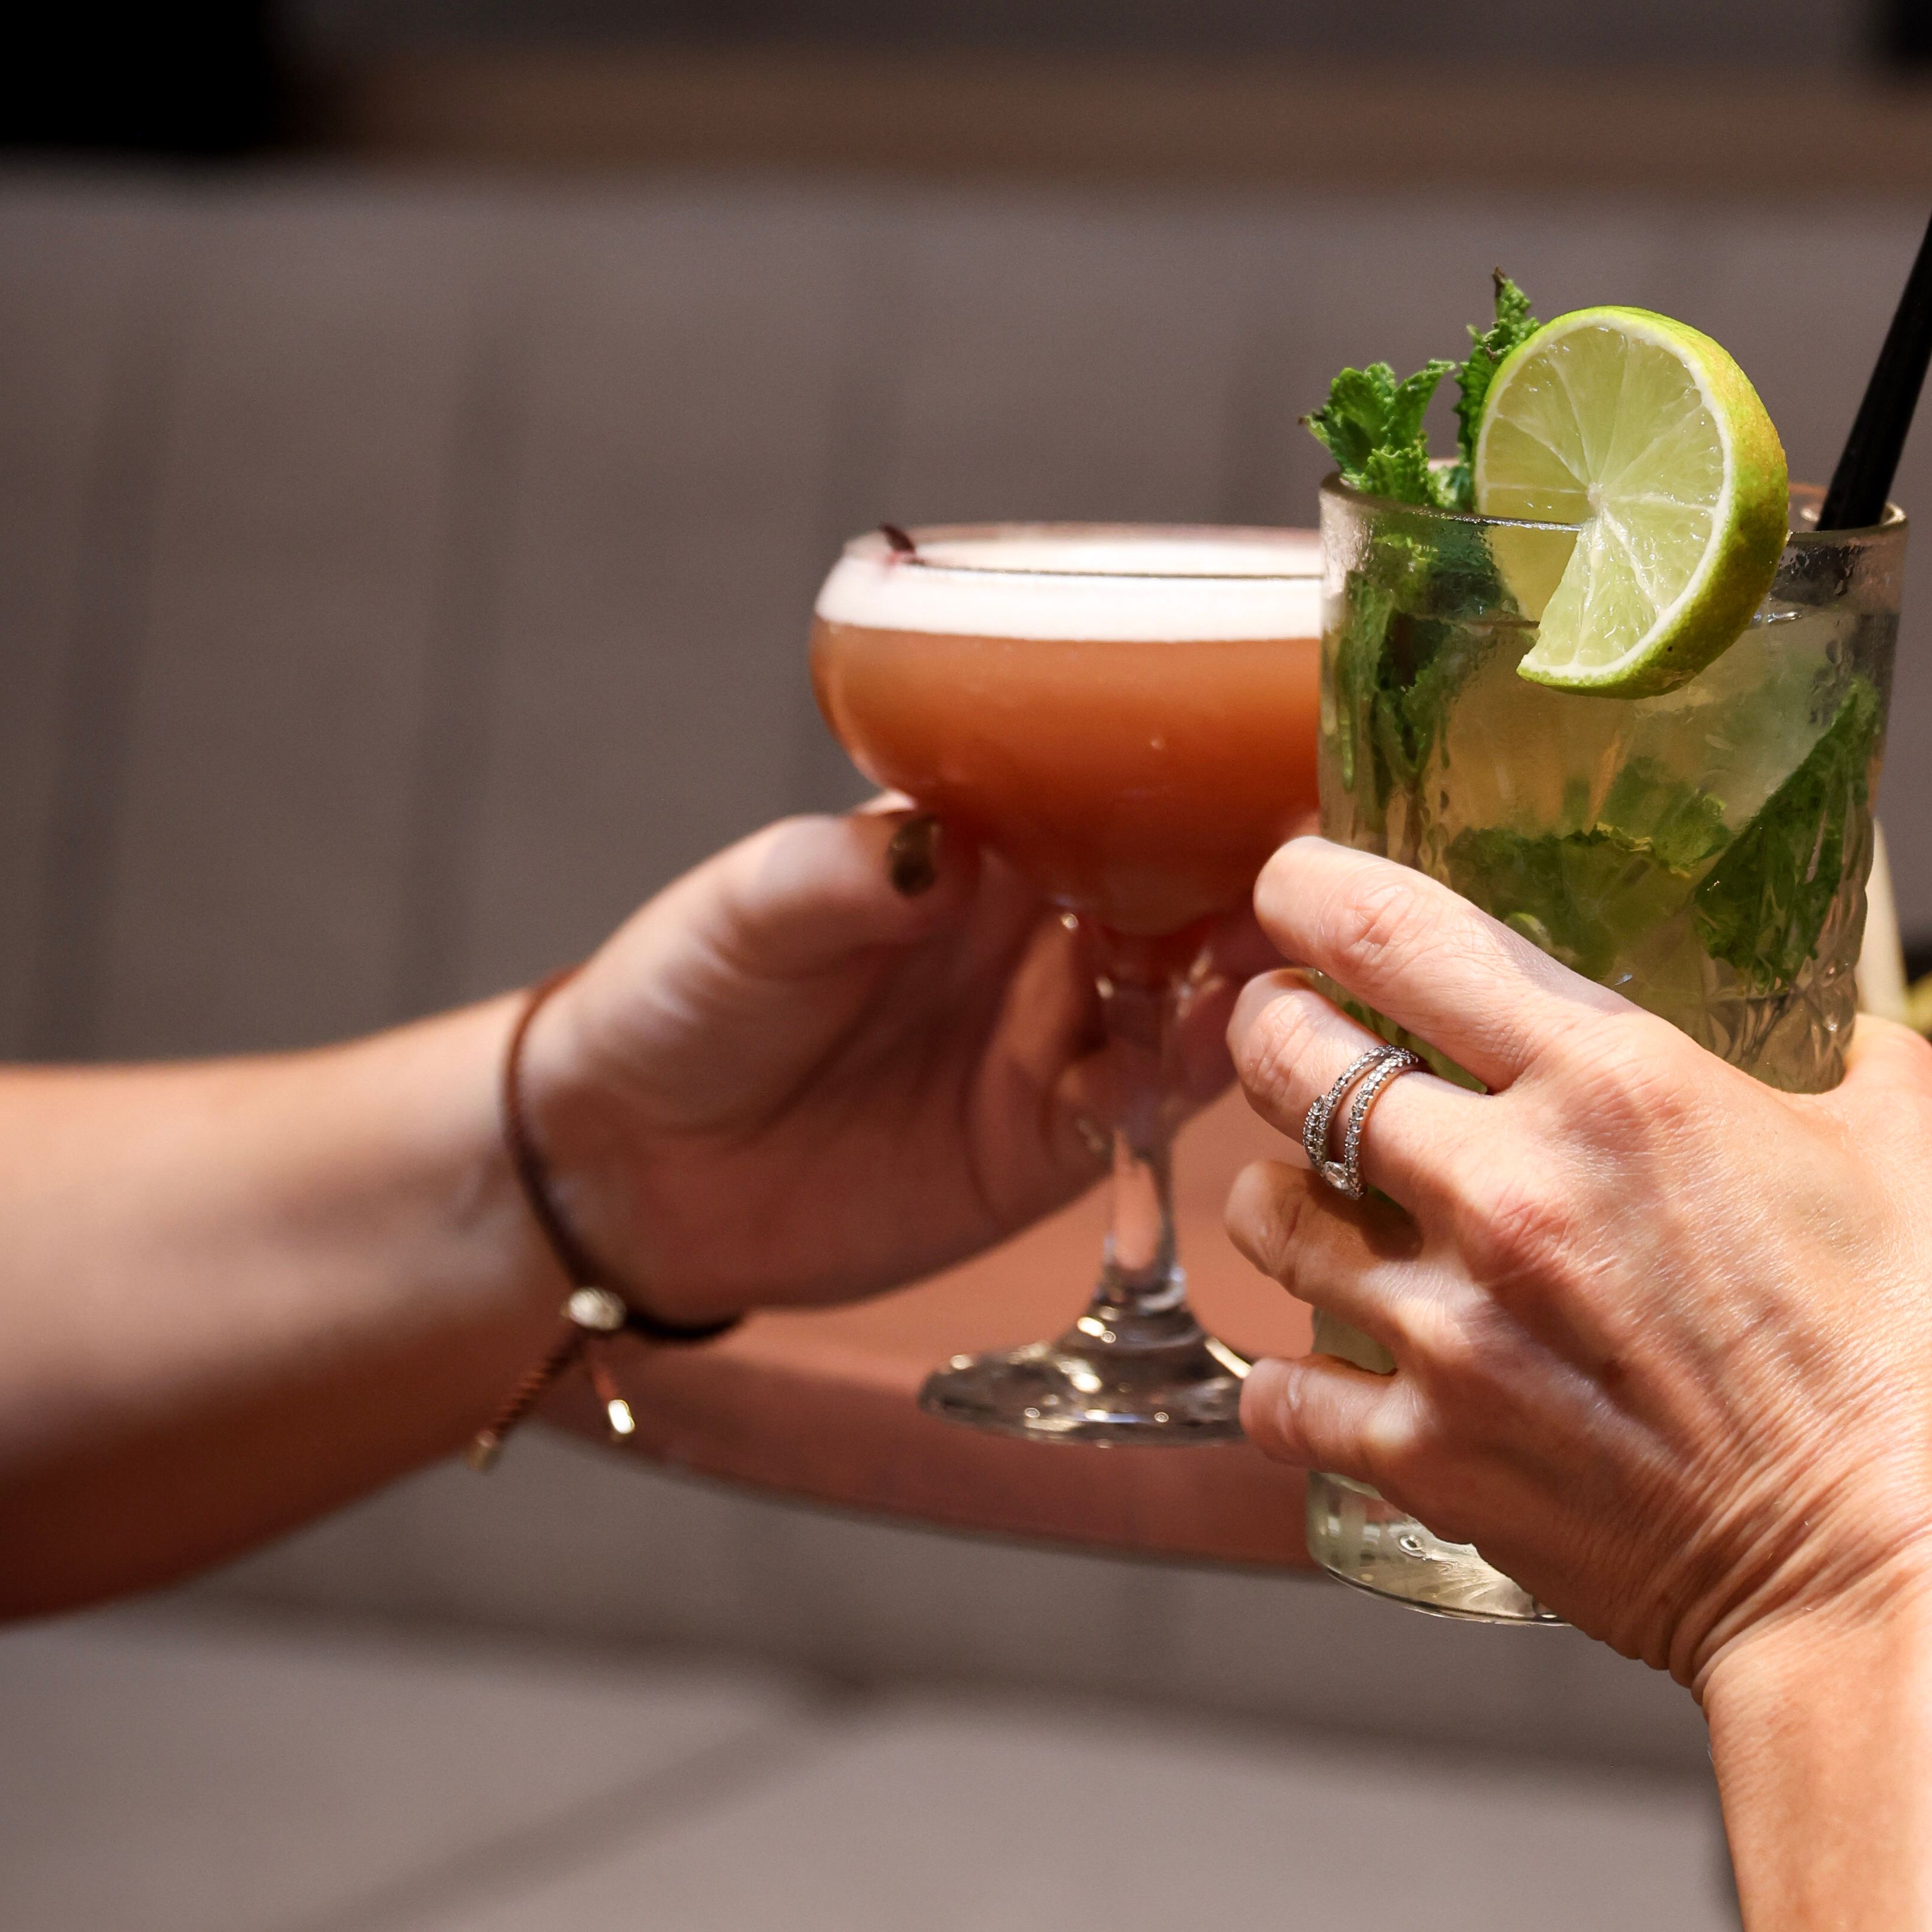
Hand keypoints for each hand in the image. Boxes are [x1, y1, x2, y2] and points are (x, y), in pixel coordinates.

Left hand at [516, 808, 1252, 1319]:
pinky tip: (1188, 1069)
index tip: (1269, 763)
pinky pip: (1139, 1116)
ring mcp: (1052, 1041)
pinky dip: (1175, 1092)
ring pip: (1183, 1002)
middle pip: (1182, 895)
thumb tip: (945, 842)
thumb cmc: (682, 996)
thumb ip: (845, 877)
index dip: (1201, 779)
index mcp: (986, 844)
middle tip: (1304, 876)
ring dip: (1234, 983)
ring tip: (1268, 966)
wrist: (627, 1168)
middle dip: (1252, 882)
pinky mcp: (1045, 1148)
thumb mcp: (748, 913)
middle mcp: (1041, 934)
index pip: (1119, 794)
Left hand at [1222, 838, 1931, 1686]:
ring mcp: (1449, 1327)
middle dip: (1273, 1027)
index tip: (1294, 884)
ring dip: (1280, 1195)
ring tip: (1323, 1206)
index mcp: (1615, 1084)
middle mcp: (1506, 1188)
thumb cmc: (1901, 1366)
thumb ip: (1852, 1056)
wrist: (1873, 1576)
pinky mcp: (1424, 1453)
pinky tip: (1331, 1370)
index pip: (1396, 933)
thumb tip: (1840, 1026)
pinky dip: (1288, 1379)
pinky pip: (1276, 1392)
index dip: (1311, 887)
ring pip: (1261, 1211)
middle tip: (1294, 1036)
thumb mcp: (1907, 1152)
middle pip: (1286, 1054)